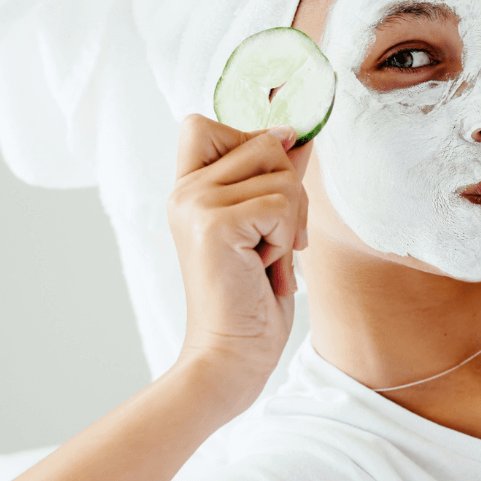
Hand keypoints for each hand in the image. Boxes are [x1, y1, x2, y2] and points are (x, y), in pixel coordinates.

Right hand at [166, 115, 310, 398]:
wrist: (231, 356)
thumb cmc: (250, 298)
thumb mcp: (264, 226)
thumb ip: (272, 178)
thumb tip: (297, 132)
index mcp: (186, 189)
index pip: (202, 124)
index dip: (249, 139)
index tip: (271, 182)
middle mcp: (183, 191)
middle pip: (264, 143)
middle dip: (290, 192)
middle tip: (273, 240)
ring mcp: (195, 204)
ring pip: (283, 176)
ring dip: (292, 222)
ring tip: (267, 258)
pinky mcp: (215, 225)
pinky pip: (283, 204)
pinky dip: (287, 239)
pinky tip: (266, 267)